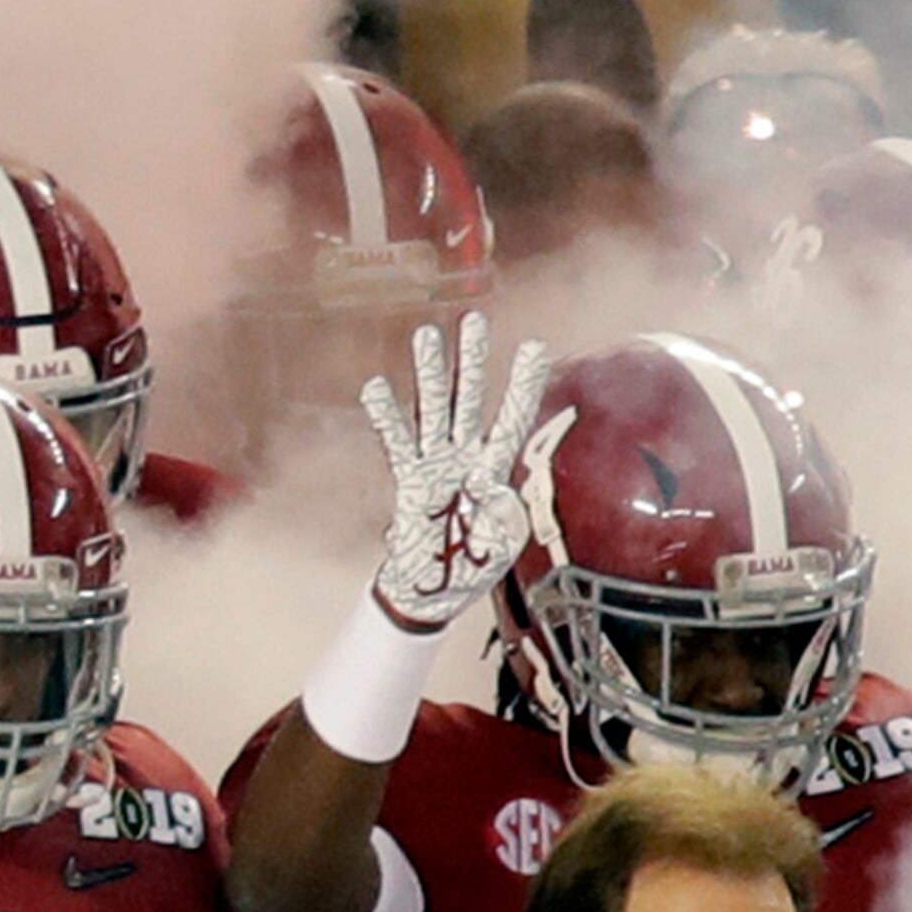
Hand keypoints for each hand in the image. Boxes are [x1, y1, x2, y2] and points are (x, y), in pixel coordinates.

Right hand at [360, 312, 555, 629]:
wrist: (438, 591)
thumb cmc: (475, 564)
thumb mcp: (505, 542)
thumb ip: (504, 515)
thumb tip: (488, 487)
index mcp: (496, 468)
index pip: (513, 419)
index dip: (523, 385)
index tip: (534, 347)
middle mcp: (465, 457)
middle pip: (470, 399)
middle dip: (472, 359)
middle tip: (474, 319)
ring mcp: (435, 465)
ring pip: (433, 410)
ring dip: (430, 374)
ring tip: (426, 334)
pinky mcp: (409, 480)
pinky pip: (397, 444)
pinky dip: (386, 416)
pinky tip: (376, 386)